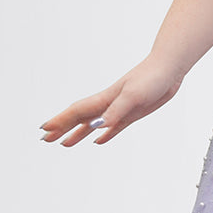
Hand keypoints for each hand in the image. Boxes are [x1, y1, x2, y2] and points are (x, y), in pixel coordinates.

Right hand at [40, 58, 183, 146]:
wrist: (169, 69)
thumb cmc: (151, 78)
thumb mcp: (133, 96)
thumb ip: (116, 111)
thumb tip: (98, 127)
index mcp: (105, 99)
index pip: (77, 112)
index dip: (60, 122)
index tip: (44, 130)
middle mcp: (108, 104)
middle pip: (79, 119)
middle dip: (61, 128)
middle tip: (45, 139)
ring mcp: (119, 109)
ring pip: (93, 124)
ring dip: (77, 133)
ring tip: (65, 144)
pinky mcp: (132, 113)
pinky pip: (113, 127)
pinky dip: (103, 135)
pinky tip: (98, 140)